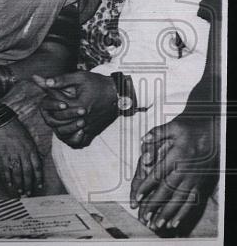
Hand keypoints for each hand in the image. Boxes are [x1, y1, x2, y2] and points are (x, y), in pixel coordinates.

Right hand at [0, 118, 42, 195]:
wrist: (2, 121)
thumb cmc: (15, 128)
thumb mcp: (28, 138)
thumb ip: (32, 150)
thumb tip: (37, 159)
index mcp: (31, 149)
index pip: (37, 167)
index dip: (39, 178)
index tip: (39, 186)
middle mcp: (24, 153)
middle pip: (28, 172)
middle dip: (29, 184)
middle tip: (29, 193)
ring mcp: (13, 154)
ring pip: (18, 172)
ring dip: (19, 183)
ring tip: (20, 191)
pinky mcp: (3, 154)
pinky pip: (7, 169)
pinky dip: (8, 177)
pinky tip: (9, 184)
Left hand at [33, 72, 116, 147]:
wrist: (118, 94)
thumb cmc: (98, 84)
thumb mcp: (80, 77)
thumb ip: (62, 80)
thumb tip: (45, 81)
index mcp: (79, 105)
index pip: (58, 108)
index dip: (50, 103)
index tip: (48, 97)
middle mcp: (84, 118)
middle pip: (61, 123)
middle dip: (53, 116)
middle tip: (49, 111)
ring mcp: (89, 127)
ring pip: (69, 135)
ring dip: (60, 129)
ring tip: (56, 122)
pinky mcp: (94, 131)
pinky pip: (81, 141)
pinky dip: (72, 140)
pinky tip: (67, 132)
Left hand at [130, 115, 218, 232]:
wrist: (213, 131)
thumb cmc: (191, 128)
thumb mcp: (173, 125)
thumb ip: (156, 133)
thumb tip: (143, 139)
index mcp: (177, 157)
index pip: (159, 175)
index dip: (147, 187)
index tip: (137, 197)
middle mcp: (186, 171)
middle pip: (168, 191)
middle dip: (155, 205)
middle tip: (144, 217)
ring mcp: (195, 179)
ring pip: (180, 199)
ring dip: (168, 213)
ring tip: (157, 224)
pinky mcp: (202, 184)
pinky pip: (193, 201)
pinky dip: (184, 213)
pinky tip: (175, 222)